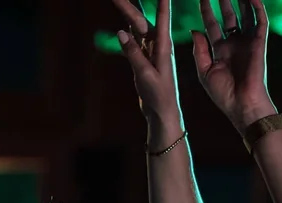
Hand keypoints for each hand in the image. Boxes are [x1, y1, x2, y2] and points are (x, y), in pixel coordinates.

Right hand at [109, 0, 183, 136]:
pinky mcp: (143, 60)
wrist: (162, 112)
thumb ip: (133, 53)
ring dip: (128, 15)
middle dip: (129, 7)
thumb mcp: (146, 74)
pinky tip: (125, 23)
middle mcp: (157, 45)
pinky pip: (135, 42)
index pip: (162, 17)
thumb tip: (121, 32)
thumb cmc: (159, 95)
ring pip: (137, 29)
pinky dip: (129, 32)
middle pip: (141, 20)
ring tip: (119, 2)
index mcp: (163, 46)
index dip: (161, 2)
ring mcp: (150, 52)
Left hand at [191, 0, 274, 128]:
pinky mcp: (259, 42)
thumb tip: (194, 30)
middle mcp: (234, 43)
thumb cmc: (224, 94)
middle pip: (229, 16)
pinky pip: (260, 21)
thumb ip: (199, 51)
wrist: (242, 105)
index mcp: (220, 51)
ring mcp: (247, 42)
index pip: (213, 25)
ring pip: (245, 14)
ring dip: (241, 0)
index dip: (207, 10)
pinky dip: (257, 7)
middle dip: (224, 1)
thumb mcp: (205, 72)